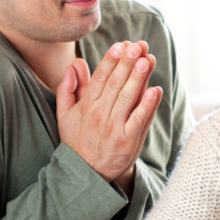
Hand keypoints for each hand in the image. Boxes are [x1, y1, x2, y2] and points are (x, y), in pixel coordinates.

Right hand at [57, 41, 161, 190]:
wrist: (86, 174)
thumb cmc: (76, 140)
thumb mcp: (65, 114)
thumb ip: (68, 88)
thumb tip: (75, 63)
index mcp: (86, 106)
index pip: (100, 78)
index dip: (110, 61)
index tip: (119, 46)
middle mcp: (100, 115)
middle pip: (116, 84)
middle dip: (126, 63)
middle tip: (136, 46)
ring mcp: (115, 128)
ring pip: (128, 98)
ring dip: (138, 78)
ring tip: (146, 60)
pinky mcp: (129, 140)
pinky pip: (140, 119)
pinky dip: (148, 105)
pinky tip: (155, 90)